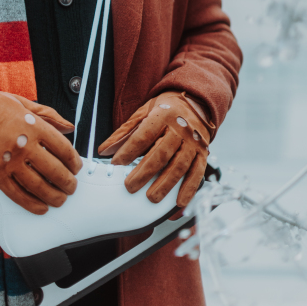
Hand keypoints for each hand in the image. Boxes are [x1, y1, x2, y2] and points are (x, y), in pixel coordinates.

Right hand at [0, 91, 81, 214]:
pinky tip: (41, 208)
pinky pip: (17, 194)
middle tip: (72, 187)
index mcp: (34, 127)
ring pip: (38, 186)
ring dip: (53, 196)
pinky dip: (31, 204)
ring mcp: (11, 162)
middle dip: (67, 182)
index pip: (63, 148)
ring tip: (60, 199)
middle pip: (54, 170)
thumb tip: (69, 126)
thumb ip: (49, 115)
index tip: (77, 167)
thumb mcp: (25, 104)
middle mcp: (25, 146)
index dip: (74, 161)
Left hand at [97, 92, 212, 206]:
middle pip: (161, 153)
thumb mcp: (143, 112)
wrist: (195, 103)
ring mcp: (193, 141)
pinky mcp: (203, 153)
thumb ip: (124, 132)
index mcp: (162, 115)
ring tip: (150, 198)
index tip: (115, 164)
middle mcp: (180, 128)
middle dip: (145, 172)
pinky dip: (189, 189)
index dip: (129, 150)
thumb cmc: (165, 109)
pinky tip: (179, 202)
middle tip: (130, 187)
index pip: (143, 135)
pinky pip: (197, 172)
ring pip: (179, 165)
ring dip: (165, 184)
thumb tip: (103, 151)